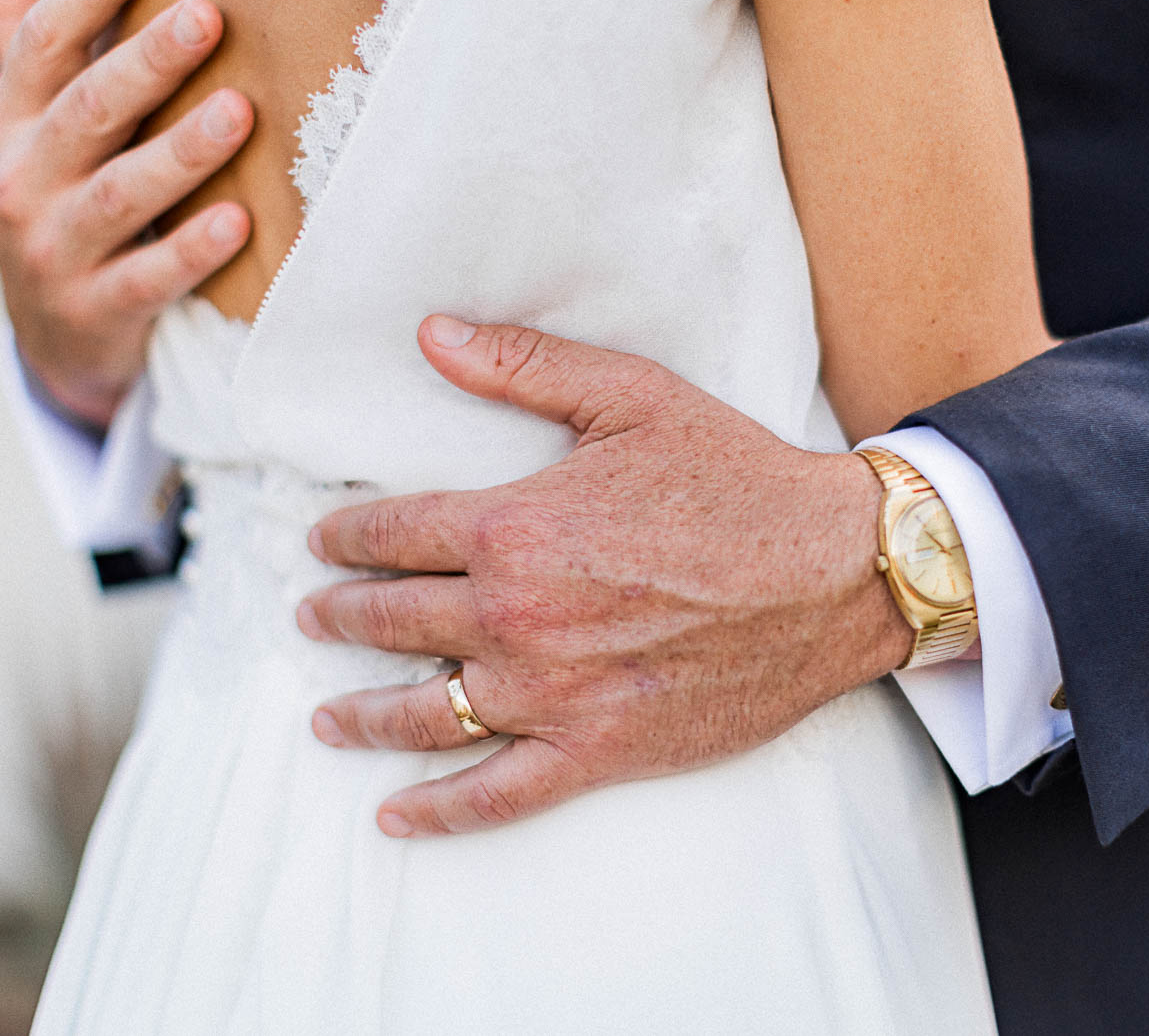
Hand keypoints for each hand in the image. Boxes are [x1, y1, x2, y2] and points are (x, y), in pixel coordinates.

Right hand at [0, 0, 253, 427]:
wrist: (52, 339)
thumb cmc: (59, 204)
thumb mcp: (32, 126)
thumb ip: (29, 41)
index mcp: (12, 120)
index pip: (44, 46)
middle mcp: (25, 179)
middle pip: (89, 110)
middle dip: (147, 63)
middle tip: (208, 18)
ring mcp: (57, 248)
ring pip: (122, 193)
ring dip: (181, 152)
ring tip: (237, 111)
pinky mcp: (99, 310)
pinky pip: (151, 276)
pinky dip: (193, 250)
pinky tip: (240, 221)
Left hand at [300, 316, 917, 837]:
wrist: (836, 573)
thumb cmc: (738, 479)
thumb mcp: (633, 397)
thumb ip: (523, 367)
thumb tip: (431, 334)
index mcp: (515, 528)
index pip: (395, 534)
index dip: (346, 537)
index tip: (322, 543)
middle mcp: (516, 618)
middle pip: (394, 621)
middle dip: (341, 616)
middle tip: (313, 618)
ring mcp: (552, 694)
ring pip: (425, 714)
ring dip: (363, 715)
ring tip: (325, 717)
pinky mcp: (596, 751)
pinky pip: (496, 795)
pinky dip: (439, 813)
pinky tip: (394, 815)